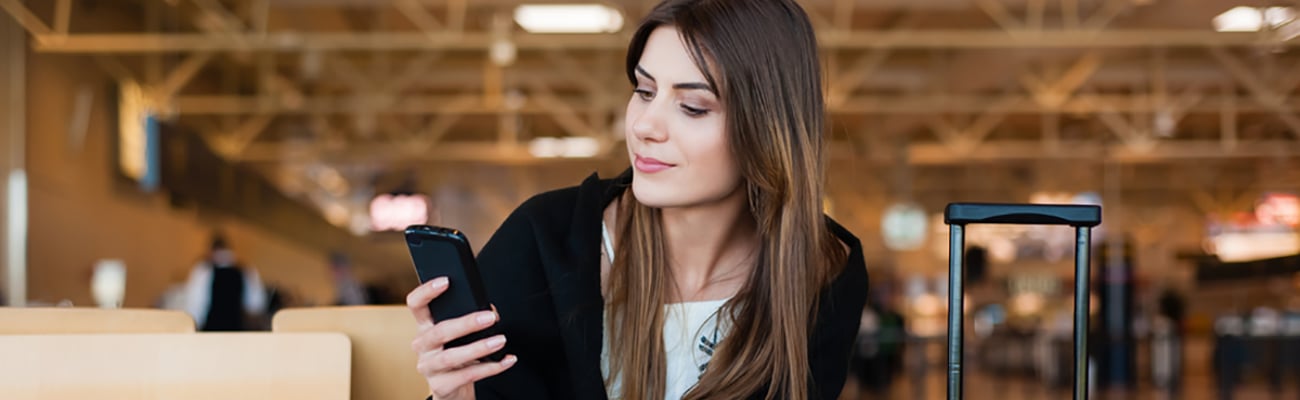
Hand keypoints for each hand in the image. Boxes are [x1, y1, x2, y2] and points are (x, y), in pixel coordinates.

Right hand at [407, 277, 516, 399]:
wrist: (452, 389)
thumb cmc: (456, 354)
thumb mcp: (458, 336)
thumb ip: (468, 319)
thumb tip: (490, 312)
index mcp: (425, 327)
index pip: (416, 305)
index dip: (427, 291)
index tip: (446, 281)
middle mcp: (422, 346)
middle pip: (439, 331)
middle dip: (466, 323)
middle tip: (490, 317)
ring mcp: (429, 367)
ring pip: (452, 356)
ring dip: (479, 348)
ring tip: (501, 340)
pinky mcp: (441, 386)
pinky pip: (467, 376)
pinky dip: (490, 368)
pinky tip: (506, 360)